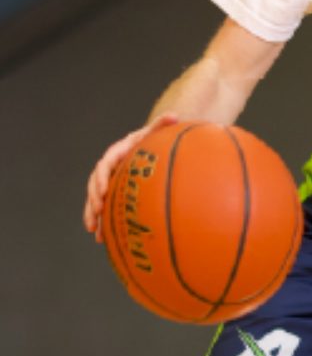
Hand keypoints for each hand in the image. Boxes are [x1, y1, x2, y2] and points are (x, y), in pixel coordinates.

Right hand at [84, 114, 178, 240]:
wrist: (154, 148)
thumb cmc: (158, 140)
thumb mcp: (159, 132)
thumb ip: (164, 125)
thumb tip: (175, 115)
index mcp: (119, 152)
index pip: (106, 163)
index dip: (102, 177)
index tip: (103, 190)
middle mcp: (111, 167)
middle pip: (96, 183)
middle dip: (93, 198)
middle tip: (97, 211)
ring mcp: (112, 181)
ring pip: (96, 198)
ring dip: (92, 214)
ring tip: (94, 230)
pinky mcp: (115, 194)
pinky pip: (105, 209)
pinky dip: (102, 223)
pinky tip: (102, 239)